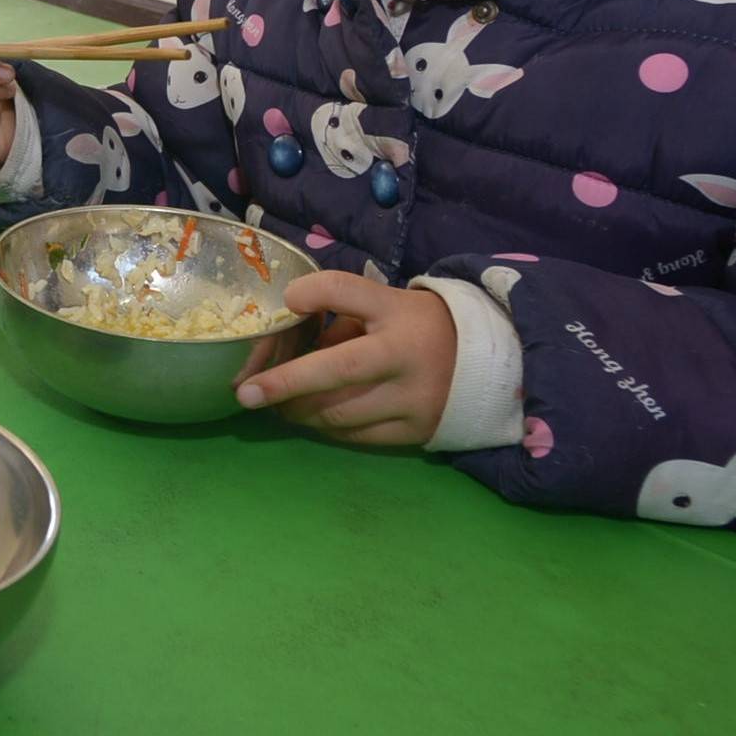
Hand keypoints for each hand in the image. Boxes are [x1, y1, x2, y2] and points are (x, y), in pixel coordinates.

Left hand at [234, 272, 458, 447]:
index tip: (286, 304)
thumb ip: (338, 299)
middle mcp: (406, 363)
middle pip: (336, 373)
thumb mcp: (384, 300)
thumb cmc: (419, 326)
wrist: (487, 364)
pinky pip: (357, 437)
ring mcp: (413, 403)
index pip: (347, 302)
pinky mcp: (416, 433)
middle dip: (285, 385)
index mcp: (397, 321)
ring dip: (300, 410)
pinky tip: (312, 417)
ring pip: (341, 414)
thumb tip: (288, 313)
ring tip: (278, 403)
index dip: (316, 299)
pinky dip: (328, 428)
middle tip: (247, 393)